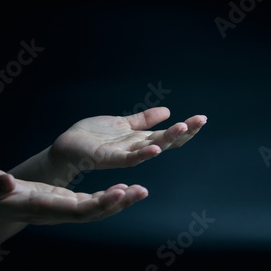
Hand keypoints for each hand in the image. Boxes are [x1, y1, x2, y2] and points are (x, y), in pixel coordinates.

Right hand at [0, 169, 147, 224]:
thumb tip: (5, 182)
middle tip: (140, 191)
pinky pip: (91, 203)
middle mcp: (55, 212)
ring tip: (140, 190)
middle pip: (91, 213)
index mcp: (39, 207)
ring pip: (95, 210)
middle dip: (117, 204)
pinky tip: (124, 189)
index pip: (73, 210)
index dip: (97, 204)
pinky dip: (108, 197)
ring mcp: (60, 209)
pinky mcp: (63, 202)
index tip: (118, 193)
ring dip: (118, 202)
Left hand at [51, 107, 206, 169]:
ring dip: (166, 140)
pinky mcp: (108, 158)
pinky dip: (142, 154)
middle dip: (183, 132)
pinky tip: (154, 149)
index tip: (201, 119)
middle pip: (164, 141)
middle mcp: (135, 148)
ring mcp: (123, 154)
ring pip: (150, 148)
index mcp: (139, 139)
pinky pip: (128, 159)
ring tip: (183, 129)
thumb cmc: (93, 136)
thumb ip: (143, 120)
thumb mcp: (122, 124)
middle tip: (200, 121)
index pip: (166, 134)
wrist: (68, 146)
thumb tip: (167, 111)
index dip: (184, 128)